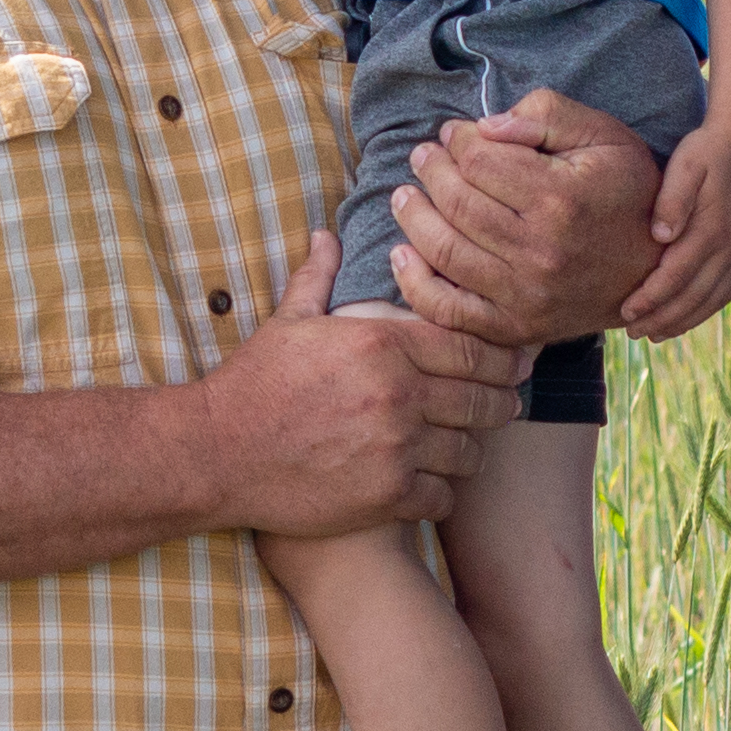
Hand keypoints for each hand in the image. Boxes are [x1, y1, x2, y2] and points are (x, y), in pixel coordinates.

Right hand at [207, 231, 523, 532]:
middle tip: (504, 405)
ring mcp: (394, 447)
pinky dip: (443, 492)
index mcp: (382, 344)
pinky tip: (431, 485)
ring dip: (472, 449)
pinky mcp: (385, 496)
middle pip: (485, 399)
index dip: (503, 356)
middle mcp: (397, 393)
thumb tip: (327, 234)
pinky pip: (444, 496)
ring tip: (465, 446)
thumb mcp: (288, 322)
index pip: (473, 346)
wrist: (215, 453)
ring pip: (471, 451)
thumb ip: (319, 277)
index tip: (515, 362)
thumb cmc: (253, 384)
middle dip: (501, 402)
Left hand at [388, 89, 663, 348]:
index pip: (479, 160)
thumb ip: (546, 115)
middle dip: (431, 171)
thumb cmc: (625, 191)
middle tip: (423, 157)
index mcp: (562, 198)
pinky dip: (414, 284)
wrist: (654, 266)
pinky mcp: (516, 327)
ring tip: (405, 195)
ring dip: (412, 217)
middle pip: (457, 203)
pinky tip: (402, 254)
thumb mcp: (604, 135)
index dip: (457, 140)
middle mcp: (541, 251)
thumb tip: (484, 127)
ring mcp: (526, 296)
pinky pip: (449, 311)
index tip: (452, 133)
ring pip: (444, 251)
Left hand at [616, 116, 730, 340]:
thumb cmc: (706, 151)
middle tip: (632, 332)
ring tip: (653, 333)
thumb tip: (660, 236)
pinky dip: (703, 311)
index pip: (677, 275)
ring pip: (711, 300)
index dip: (651, 298)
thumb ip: (672, 199)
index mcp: (714, 228)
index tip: (625, 312)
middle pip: (694, 296)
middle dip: (662, 318)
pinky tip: (682, 318)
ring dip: (682, 321)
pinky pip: (725, 292)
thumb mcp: (686, 163)